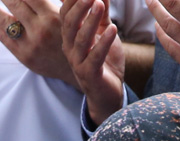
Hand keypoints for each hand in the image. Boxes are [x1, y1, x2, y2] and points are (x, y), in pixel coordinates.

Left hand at [0, 0, 76, 84]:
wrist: (81, 67)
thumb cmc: (77, 36)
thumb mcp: (71, 15)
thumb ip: (60, 1)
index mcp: (52, 16)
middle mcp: (39, 29)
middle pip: (15, 3)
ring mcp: (30, 43)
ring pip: (5, 20)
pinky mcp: (23, 55)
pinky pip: (4, 38)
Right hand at [61, 0, 125, 124]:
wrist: (107, 93)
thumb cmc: (104, 61)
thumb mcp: (104, 32)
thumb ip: (102, 13)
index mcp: (71, 36)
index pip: (66, 12)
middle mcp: (70, 48)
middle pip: (70, 24)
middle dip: (79, 6)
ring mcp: (78, 62)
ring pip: (81, 39)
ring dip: (91, 20)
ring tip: (100, 4)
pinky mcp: (89, 74)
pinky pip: (95, 57)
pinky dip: (103, 42)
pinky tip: (113, 30)